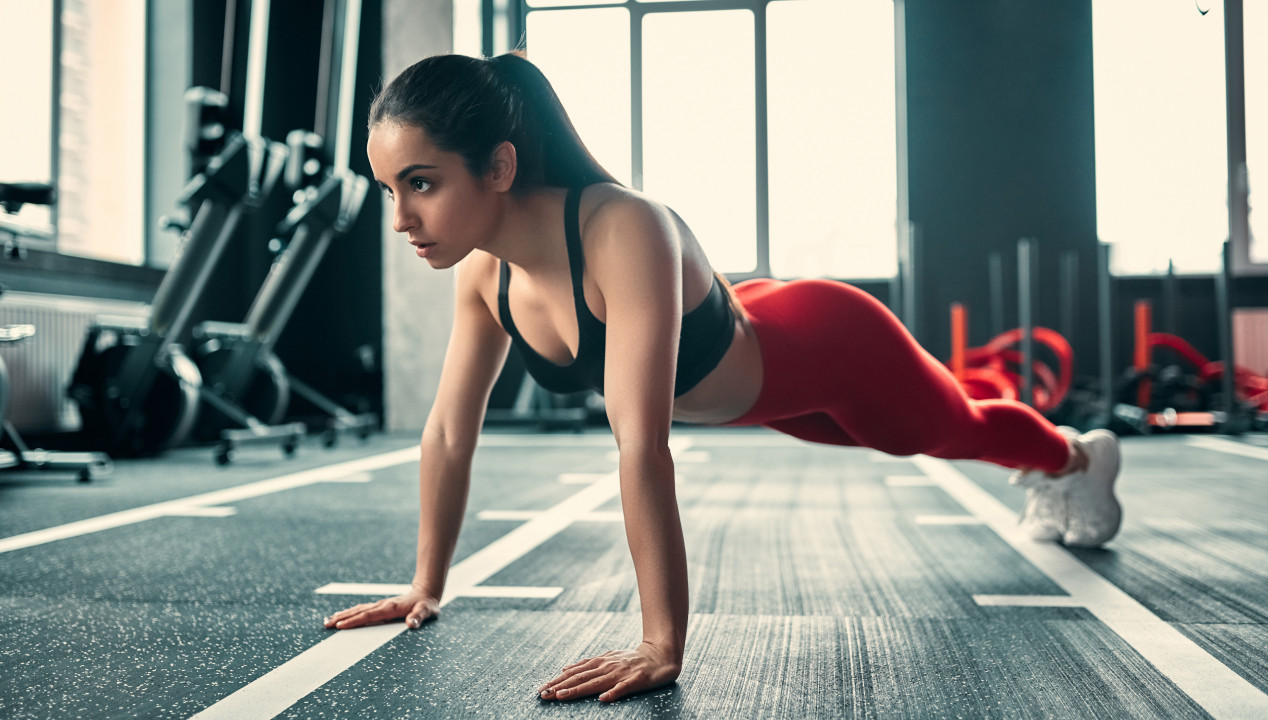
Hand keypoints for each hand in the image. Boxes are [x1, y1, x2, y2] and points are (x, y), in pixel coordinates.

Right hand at [322, 591, 439, 629]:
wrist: (426, 593)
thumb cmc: (427, 605)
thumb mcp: (427, 611)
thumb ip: (419, 617)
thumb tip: (411, 623)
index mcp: (391, 608)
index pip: (370, 615)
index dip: (355, 621)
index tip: (340, 626)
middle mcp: (382, 605)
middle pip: (358, 611)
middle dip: (342, 618)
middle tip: (326, 624)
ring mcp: (380, 605)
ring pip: (357, 610)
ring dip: (342, 615)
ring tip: (327, 621)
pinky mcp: (379, 606)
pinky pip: (361, 610)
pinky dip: (349, 613)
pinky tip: (341, 617)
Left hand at [538, 641, 680, 702]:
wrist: (659, 656)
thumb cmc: (631, 660)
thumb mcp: (607, 658)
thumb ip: (588, 664)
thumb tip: (565, 669)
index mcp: (600, 662)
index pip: (574, 673)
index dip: (557, 681)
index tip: (542, 689)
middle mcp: (607, 667)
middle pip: (580, 678)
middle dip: (560, 687)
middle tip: (543, 694)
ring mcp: (621, 674)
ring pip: (596, 683)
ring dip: (578, 690)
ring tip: (562, 696)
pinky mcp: (636, 680)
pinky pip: (623, 688)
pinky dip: (612, 693)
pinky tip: (602, 699)